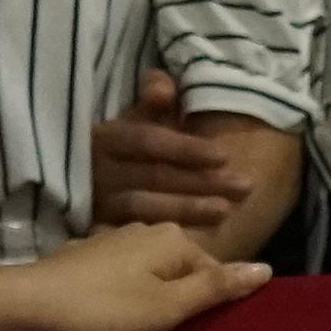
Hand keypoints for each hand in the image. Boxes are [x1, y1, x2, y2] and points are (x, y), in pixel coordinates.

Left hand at [0, 222, 268, 330]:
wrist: (27, 304)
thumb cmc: (105, 309)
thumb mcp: (168, 306)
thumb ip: (216, 287)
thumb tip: (267, 268)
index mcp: (174, 238)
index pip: (214, 270)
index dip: (209, 304)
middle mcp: (147, 229)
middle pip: (182, 268)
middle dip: (181, 299)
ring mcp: (113, 239)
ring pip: (151, 272)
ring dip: (151, 299)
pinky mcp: (87, 255)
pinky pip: (123, 276)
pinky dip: (123, 295)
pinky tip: (109, 316)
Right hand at [86, 69, 255, 235]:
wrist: (86, 184)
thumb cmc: (123, 148)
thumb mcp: (135, 117)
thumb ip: (154, 96)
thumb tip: (163, 87)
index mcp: (107, 138)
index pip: (147, 142)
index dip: (185, 149)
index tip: (224, 156)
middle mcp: (99, 172)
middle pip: (152, 177)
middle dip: (200, 182)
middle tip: (244, 187)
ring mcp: (97, 206)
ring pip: (142, 210)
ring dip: (186, 210)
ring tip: (225, 211)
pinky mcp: (98, 235)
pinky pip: (132, 240)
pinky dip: (163, 240)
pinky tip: (196, 243)